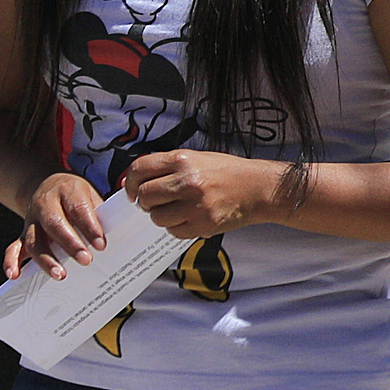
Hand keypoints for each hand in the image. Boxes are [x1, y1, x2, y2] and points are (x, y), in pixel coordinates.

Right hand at [7, 172, 105, 281]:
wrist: (48, 184)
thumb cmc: (75, 194)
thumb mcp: (90, 193)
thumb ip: (102, 210)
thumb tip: (125, 223)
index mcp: (68, 190)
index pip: (79, 208)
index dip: (90, 227)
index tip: (101, 244)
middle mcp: (46, 203)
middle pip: (54, 224)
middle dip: (70, 244)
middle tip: (86, 260)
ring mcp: (32, 219)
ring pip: (34, 240)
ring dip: (46, 259)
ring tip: (61, 274)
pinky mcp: (23, 232)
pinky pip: (13, 247)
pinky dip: (11, 261)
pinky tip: (15, 275)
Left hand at [121, 149, 289, 238]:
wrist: (258, 188)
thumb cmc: (228, 172)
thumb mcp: (198, 158)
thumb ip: (167, 168)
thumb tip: (132, 181)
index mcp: (184, 160)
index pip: (140, 170)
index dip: (131, 182)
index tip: (132, 190)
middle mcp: (188, 181)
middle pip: (145, 195)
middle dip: (146, 201)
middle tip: (157, 201)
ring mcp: (195, 205)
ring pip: (156, 217)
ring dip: (162, 215)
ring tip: (178, 209)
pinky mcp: (202, 224)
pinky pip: (173, 231)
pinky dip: (177, 227)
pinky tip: (190, 217)